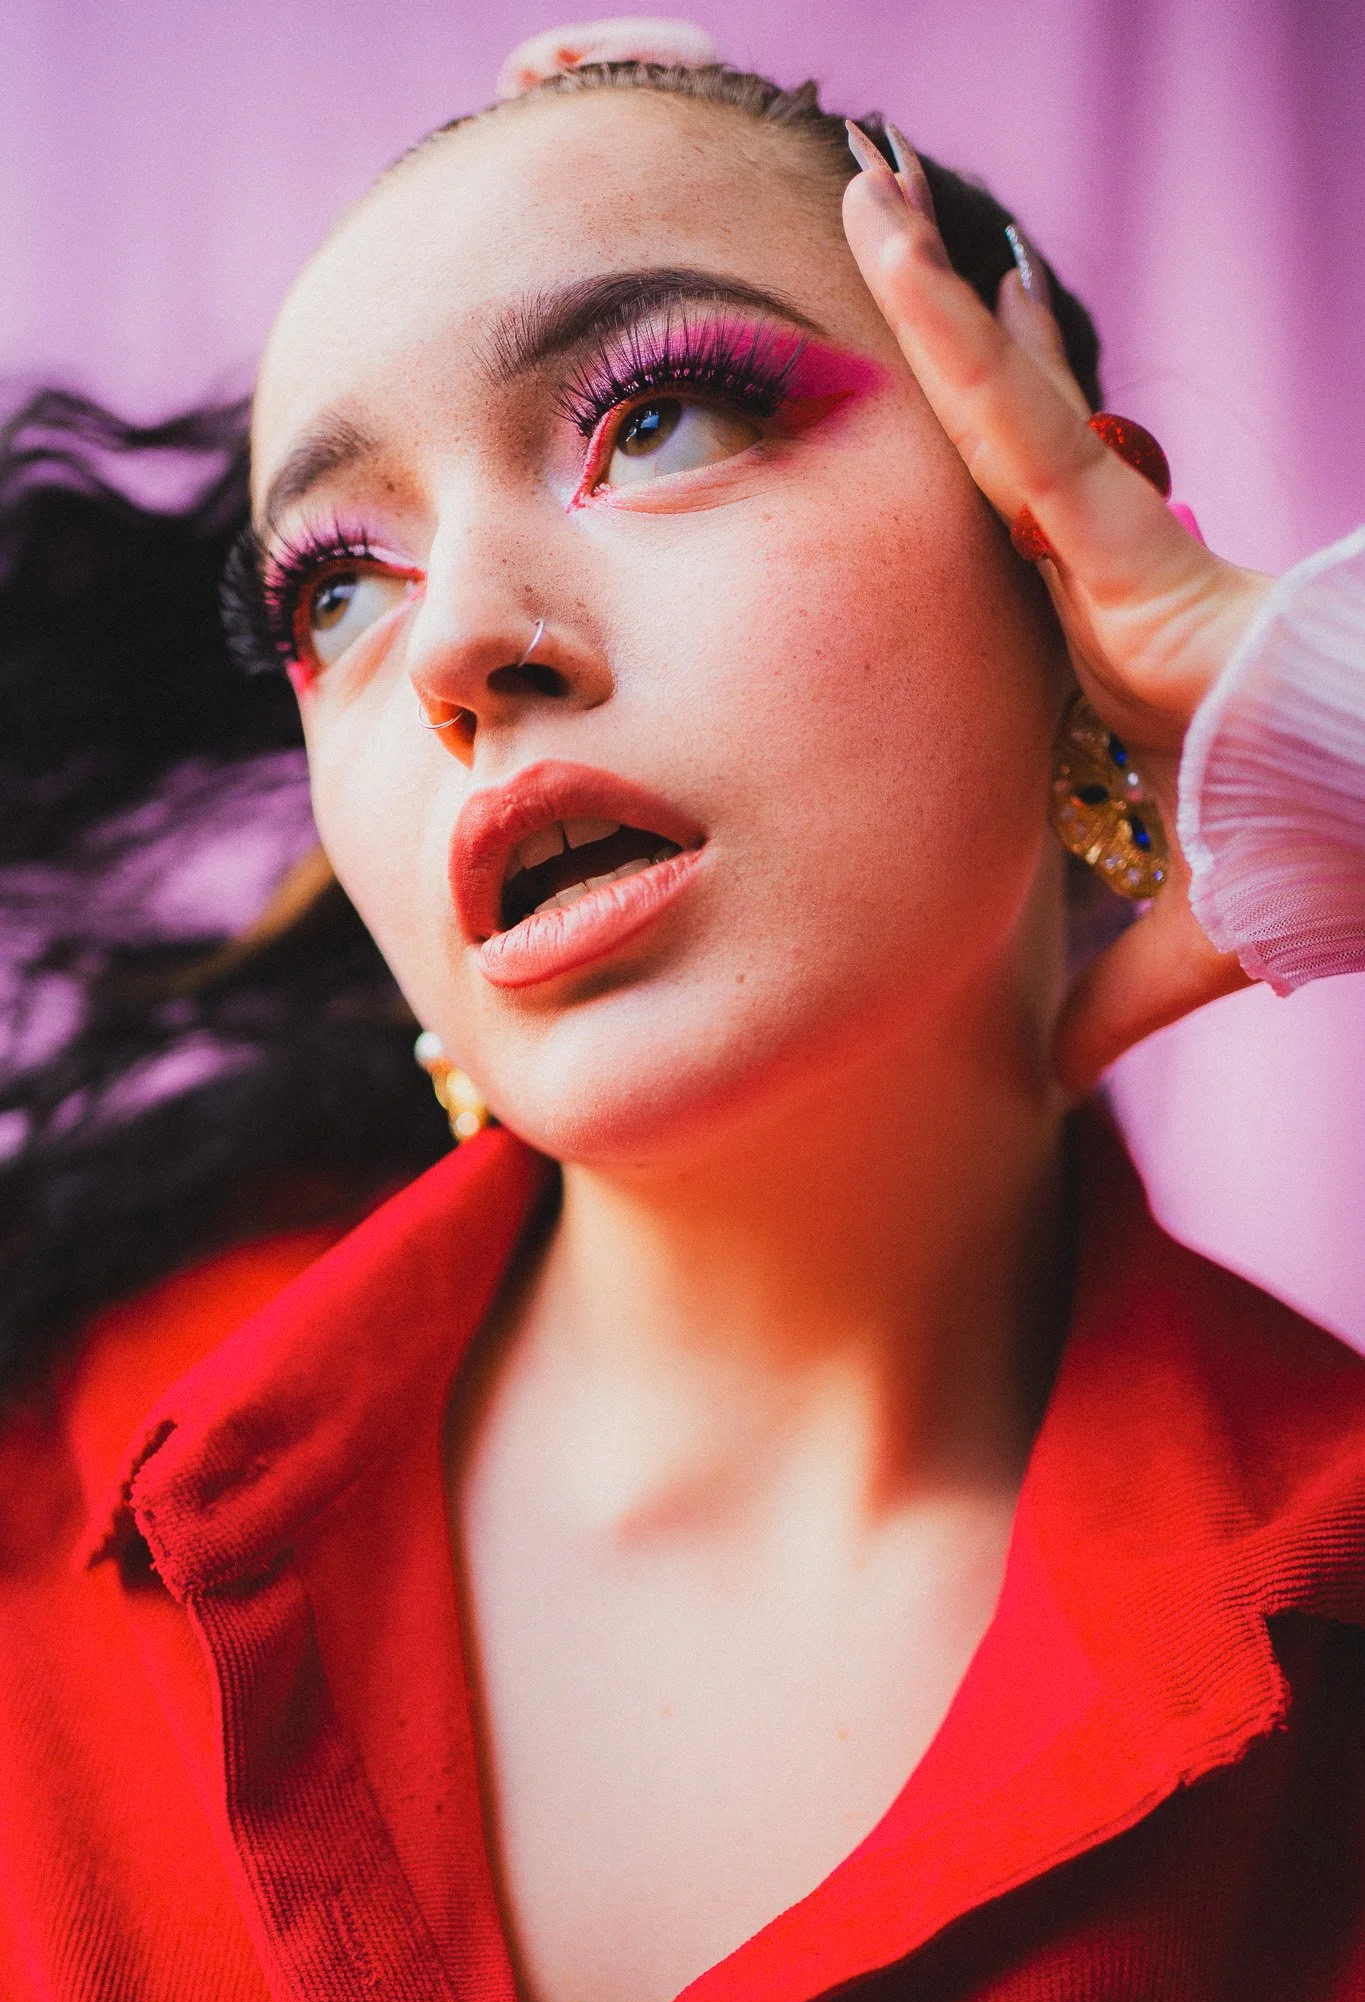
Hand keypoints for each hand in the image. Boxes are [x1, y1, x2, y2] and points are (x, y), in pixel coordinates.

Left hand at [841, 131, 1272, 1091]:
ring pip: (989, 397)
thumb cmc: (1310, 859)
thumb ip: (1107, 996)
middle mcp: (1086, 579)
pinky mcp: (1119, 536)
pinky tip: (898, 238)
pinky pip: (1016, 415)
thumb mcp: (1176, 934)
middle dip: (933, 334)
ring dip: (926, 291)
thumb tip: (1045, 1081)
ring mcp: (1101, 543)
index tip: (888, 432)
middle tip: (863, 231)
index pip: (987, 551)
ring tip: (862, 181)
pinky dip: (958, 330)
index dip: (937, 477)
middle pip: (981, 435)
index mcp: (1089, 654)